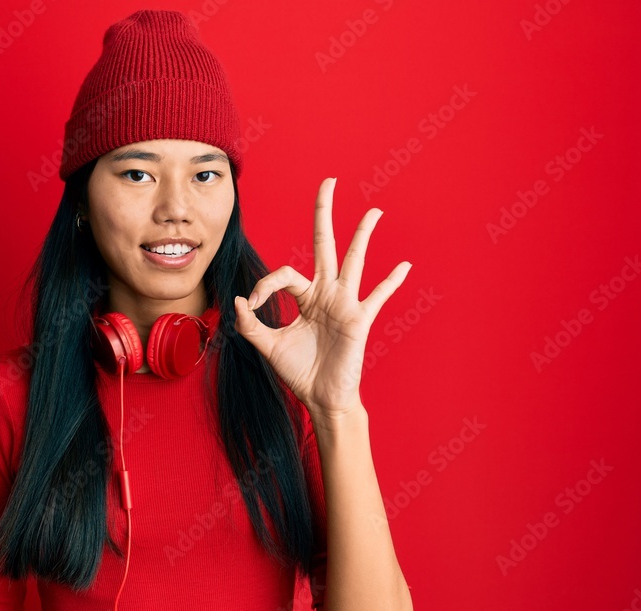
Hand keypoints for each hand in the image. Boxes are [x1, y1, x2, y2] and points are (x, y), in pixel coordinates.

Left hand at [233, 177, 410, 417]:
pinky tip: (404, 266)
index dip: (263, 286)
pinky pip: (377, 297)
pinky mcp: (359, 320)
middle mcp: (326, 293)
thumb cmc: (299, 371)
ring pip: (354, 261)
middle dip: (324, 213)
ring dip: (363, 236)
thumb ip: (250, 325)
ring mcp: (345, 304)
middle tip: (329, 181)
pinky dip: (391, 282)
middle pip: (325, 245)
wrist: (321, 398)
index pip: (283, 274)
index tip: (250, 306)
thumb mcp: (267, 346)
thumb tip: (236, 300)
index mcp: (306, 297)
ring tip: (374, 212)